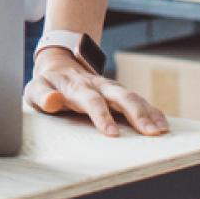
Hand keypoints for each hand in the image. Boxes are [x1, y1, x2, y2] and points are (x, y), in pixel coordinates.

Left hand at [25, 47, 169, 137]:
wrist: (59, 65)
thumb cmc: (48, 85)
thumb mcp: (35, 89)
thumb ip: (42, 95)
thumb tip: (52, 100)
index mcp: (76, 86)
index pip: (90, 100)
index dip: (101, 115)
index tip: (111, 133)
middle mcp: (98, 85)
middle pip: (120, 96)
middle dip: (136, 114)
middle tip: (150, 133)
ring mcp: (112, 88)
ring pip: (133, 97)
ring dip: (148, 113)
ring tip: (161, 131)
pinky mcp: (120, 93)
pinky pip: (140, 101)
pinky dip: (153, 112)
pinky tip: (163, 125)